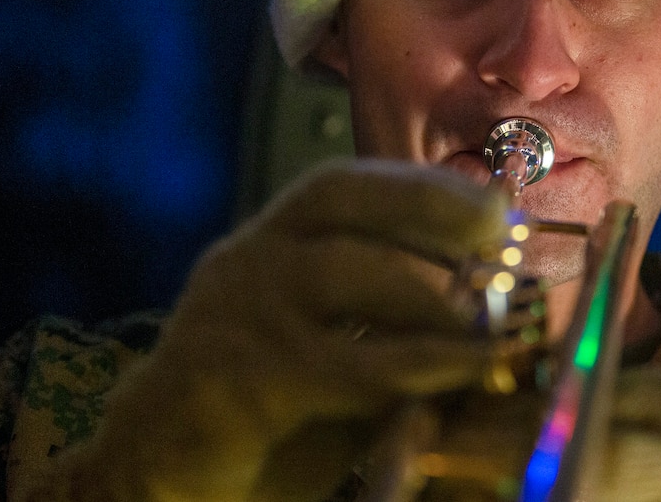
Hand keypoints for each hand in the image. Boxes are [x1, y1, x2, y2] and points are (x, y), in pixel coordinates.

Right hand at [31, 159, 515, 501]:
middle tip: (495, 234)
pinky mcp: (230, 379)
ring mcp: (232, 313)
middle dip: (424, 204)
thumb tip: (485, 316)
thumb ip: (394, 332)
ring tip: (482, 328)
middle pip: (332, 198)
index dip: (419, 187)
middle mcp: (246, 260)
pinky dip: (406, 366)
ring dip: (425, 293)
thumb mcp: (338, 357)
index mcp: (270, 246)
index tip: (491, 204)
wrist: (165, 474)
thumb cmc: (264, 411)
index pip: (340, 188)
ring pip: (336, 269)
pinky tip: (451, 374)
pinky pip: (334, 362)